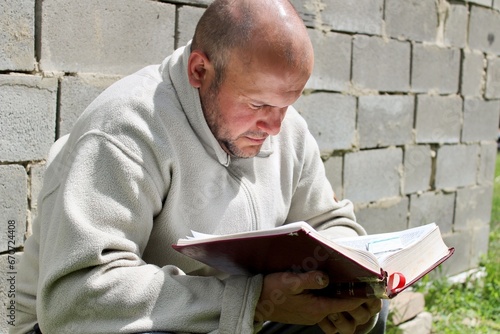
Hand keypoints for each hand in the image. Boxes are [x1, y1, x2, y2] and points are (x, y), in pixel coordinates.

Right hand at [255, 271, 381, 332]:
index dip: (362, 296)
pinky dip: (333, 299)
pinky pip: (326, 307)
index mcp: (316, 307)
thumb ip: (309, 280)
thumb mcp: (289, 281)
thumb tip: (326, 277)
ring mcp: (311, 315)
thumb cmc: (270, 291)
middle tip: (368, 285)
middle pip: (344, 308)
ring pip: (336, 308)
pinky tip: (331, 287)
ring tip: (353, 284)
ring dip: (345, 299)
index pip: (347, 303)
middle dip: (358, 299)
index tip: (375, 288)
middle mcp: (317, 314)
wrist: (255, 303)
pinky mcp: (306, 313)